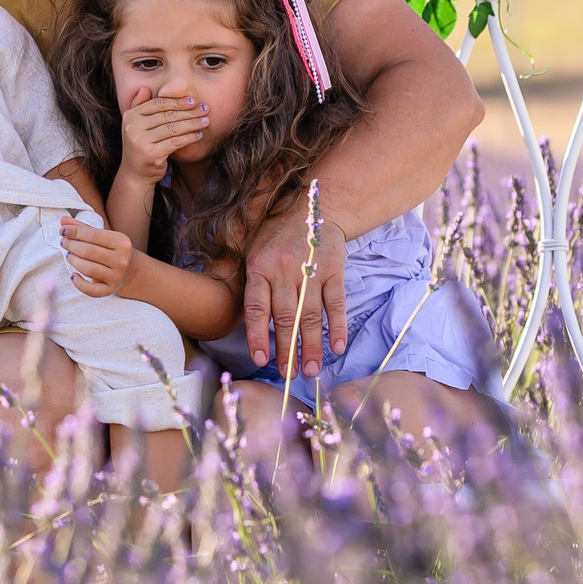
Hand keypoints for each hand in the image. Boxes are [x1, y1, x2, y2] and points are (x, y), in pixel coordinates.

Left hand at [60, 217, 134, 296]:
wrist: (130, 271)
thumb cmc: (112, 249)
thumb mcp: (103, 236)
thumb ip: (83, 227)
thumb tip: (63, 220)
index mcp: (122, 242)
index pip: (93, 235)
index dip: (75, 232)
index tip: (63, 230)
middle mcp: (121, 260)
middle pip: (88, 251)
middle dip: (71, 245)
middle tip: (63, 242)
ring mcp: (116, 276)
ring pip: (88, 269)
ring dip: (73, 261)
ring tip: (68, 255)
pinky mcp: (110, 290)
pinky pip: (91, 290)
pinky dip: (79, 283)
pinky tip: (72, 275)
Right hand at [117, 94, 206, 191]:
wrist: (135, 173)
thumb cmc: (141, 146)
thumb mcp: (136, 125)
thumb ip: (139, 106)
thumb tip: (144, 88)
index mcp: (130, 116)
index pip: (158, 104)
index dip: (177, 101)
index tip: (193, 101)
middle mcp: (133, 127)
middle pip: (167, 115)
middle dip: (189, 112)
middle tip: (205, 109)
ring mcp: (140, 142)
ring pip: (173, 128)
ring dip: (193, 124)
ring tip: (205, 121)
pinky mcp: (151, 154)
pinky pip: (175, 142)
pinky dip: (189, 137)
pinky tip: (198, 135)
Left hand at [240, 207, 345, 377]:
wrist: (312, 210)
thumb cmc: (275, 237)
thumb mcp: (252, 250)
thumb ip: (250, 283)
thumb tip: (245, 323)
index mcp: (259, 267)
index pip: (256, 307)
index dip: (257, 335)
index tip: (260, 360)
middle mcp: (283, 269)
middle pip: (284, 317)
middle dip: (286, 349)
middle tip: (288, 374)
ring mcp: (310, 269)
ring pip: (310, 315)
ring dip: (311, 345)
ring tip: (310, 370)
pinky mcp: (333, 270)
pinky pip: (335, 303)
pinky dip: (336, 326)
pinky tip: (336, 347)